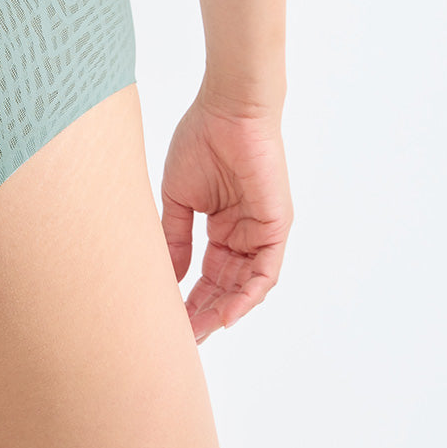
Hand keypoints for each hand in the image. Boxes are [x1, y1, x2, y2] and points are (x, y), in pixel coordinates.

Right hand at [160, 86, 292, 343]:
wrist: (228, 110)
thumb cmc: (201, 141)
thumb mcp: (179, 198)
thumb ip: (176, 237)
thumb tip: (170, 274)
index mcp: (222, 227)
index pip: (207, 274)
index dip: (189, 298)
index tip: (169, 320)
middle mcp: (245, 234)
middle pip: (226, 285)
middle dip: (205, 312)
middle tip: (183, 337)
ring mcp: (262, 231)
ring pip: (247, 285)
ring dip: (224, 310)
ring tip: (199, 331)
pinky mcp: (277, 225)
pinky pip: (266, 271)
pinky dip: (248, 295)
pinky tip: (227, 313)